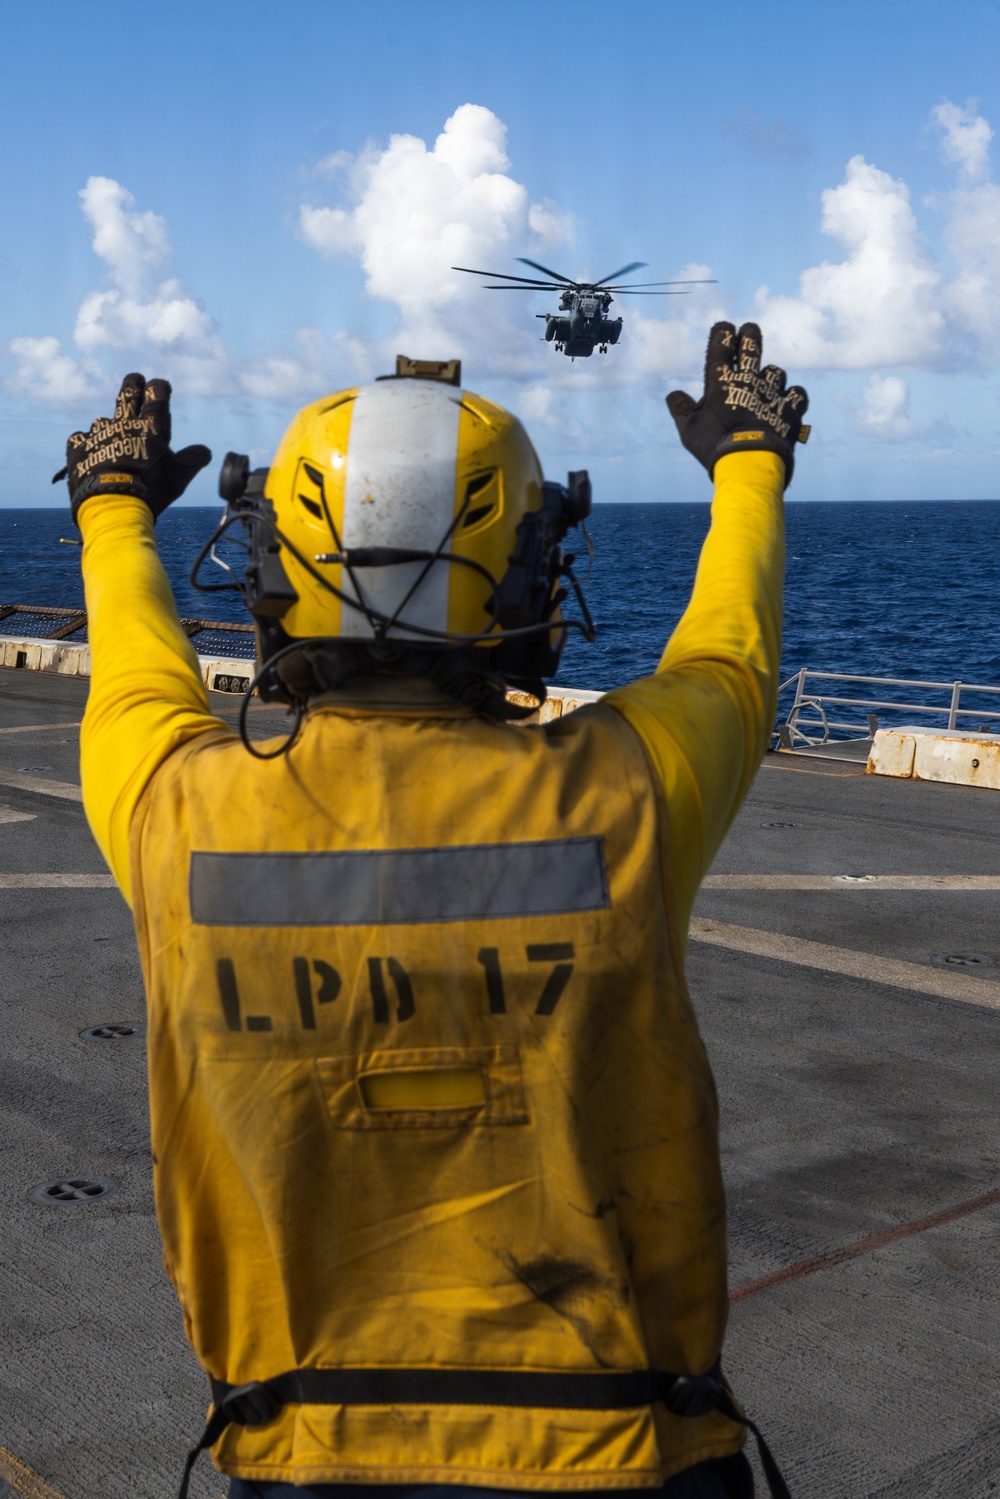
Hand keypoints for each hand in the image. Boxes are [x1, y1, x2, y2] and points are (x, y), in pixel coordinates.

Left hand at [54, 373, 210, 521]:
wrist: (114, 505)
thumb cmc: (152, 489)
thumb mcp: (180, 477)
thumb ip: (193, 460)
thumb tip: (205, 451)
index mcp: (150, 427)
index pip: (156, 395)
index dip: (159, 387)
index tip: (160, 385)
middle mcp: (123, 423)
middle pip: (127, 393)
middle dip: (133, 383)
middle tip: (135, 380)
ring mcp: (99, 432)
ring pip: (104, 421)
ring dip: (110, 427)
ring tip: (111, 440)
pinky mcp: (78, 446)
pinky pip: (81, 438)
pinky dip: (87, 443)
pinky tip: (91, 452)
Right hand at [666, 322, 809, 486]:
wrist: (748, 463)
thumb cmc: (713, 447)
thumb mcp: (688, 430)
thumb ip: (680, 409)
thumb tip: (672, 394)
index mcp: (721, 382)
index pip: (721, 346)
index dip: (722, 333)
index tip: (724, 327)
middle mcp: (748, 380)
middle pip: (752, 345)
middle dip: (750, 334)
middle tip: (749, 330)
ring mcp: (772, 392)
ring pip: (775, 371)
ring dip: (771, 377)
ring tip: (767, 387)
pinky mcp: (790, 408)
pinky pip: (797, 393)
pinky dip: (792, 397)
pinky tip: (787, 403)